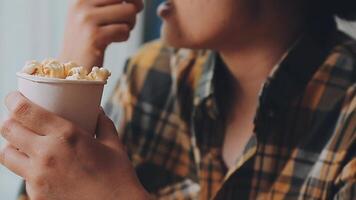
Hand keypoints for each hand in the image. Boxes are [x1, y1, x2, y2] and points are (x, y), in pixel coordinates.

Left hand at [0, 92, 148, 199]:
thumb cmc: (118, 176)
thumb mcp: (113, 144)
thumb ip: (102, 124)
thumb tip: (97, 111)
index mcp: (66, 135)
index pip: (24, 111)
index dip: (13, 100)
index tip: (14, 97)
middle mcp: (46, 154)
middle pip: (8, 130)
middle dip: (10, 120)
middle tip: (19, 119)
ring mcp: (38, 177)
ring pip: (6, 154)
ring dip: (11, 145)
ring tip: (25, 144)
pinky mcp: (36, 195)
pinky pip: (22, 176)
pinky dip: (28, 168)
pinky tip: (44, 168)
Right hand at [59, 0, 143, 68]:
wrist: (71, 68)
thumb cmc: (87, 41)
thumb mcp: (93, 16)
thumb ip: (110, 4)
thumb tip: (138, 1)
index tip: (133, 6)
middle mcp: (81, 4)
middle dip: (133, 10)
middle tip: (127, 22)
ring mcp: (86, 20)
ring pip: (129, 11)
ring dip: (129, 25)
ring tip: (118, 33)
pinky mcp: (94, 36)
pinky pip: (124, 30)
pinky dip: (123, 36)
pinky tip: (112, 41)